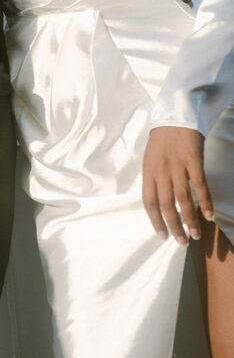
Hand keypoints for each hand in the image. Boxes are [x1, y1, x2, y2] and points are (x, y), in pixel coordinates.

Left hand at [142, 126, 214, 244]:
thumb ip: (154, 179)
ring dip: (189, 220)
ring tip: (195, 235)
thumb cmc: (162, 140)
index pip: (149, 202)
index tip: (162, 235)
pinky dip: (204, 202)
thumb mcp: (150, 159)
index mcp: (148, 171)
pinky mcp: (194, 161)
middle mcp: (161, 171)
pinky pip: (200, 186)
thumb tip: (158, 203)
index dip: (155, 221)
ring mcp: (178, 166)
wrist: (175, 115)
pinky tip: (209, 215)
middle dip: (173, 226)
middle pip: (165, 205)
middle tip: (181, 241)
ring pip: (182, 199)